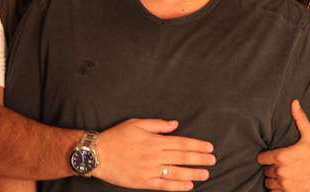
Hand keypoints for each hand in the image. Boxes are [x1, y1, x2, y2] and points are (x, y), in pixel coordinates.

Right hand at [93, 119, 214, 190]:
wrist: (97, 154)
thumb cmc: (117, 136)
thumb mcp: (137, 123)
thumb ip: (158, 124)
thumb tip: (175, 124)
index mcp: (155, 140)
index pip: (182, 143)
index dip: (197, 145)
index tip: (209, 147)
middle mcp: (155, 155)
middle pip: (182, 157)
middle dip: (199, 158)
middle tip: (212, 160)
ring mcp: (149, 170)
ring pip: (176, 172)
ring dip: (193, 173)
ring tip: (206, 174)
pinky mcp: (143, 182)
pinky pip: (163, 185)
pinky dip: (177, 186)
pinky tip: (188, 186)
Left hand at [257, 100, 309, 190]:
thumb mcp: (309, 136)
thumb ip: (299, 119)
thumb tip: (294, 102)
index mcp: (282, 156)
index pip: (261, 158)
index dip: (266, 156)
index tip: (271, 156)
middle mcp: (281, 172)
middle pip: (266, 171)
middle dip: (272, 168)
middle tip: (281, 165)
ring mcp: (285, 185)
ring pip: (269, 183)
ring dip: (274, 179)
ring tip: (284, 174)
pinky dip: (278, 190)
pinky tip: (286, 184)